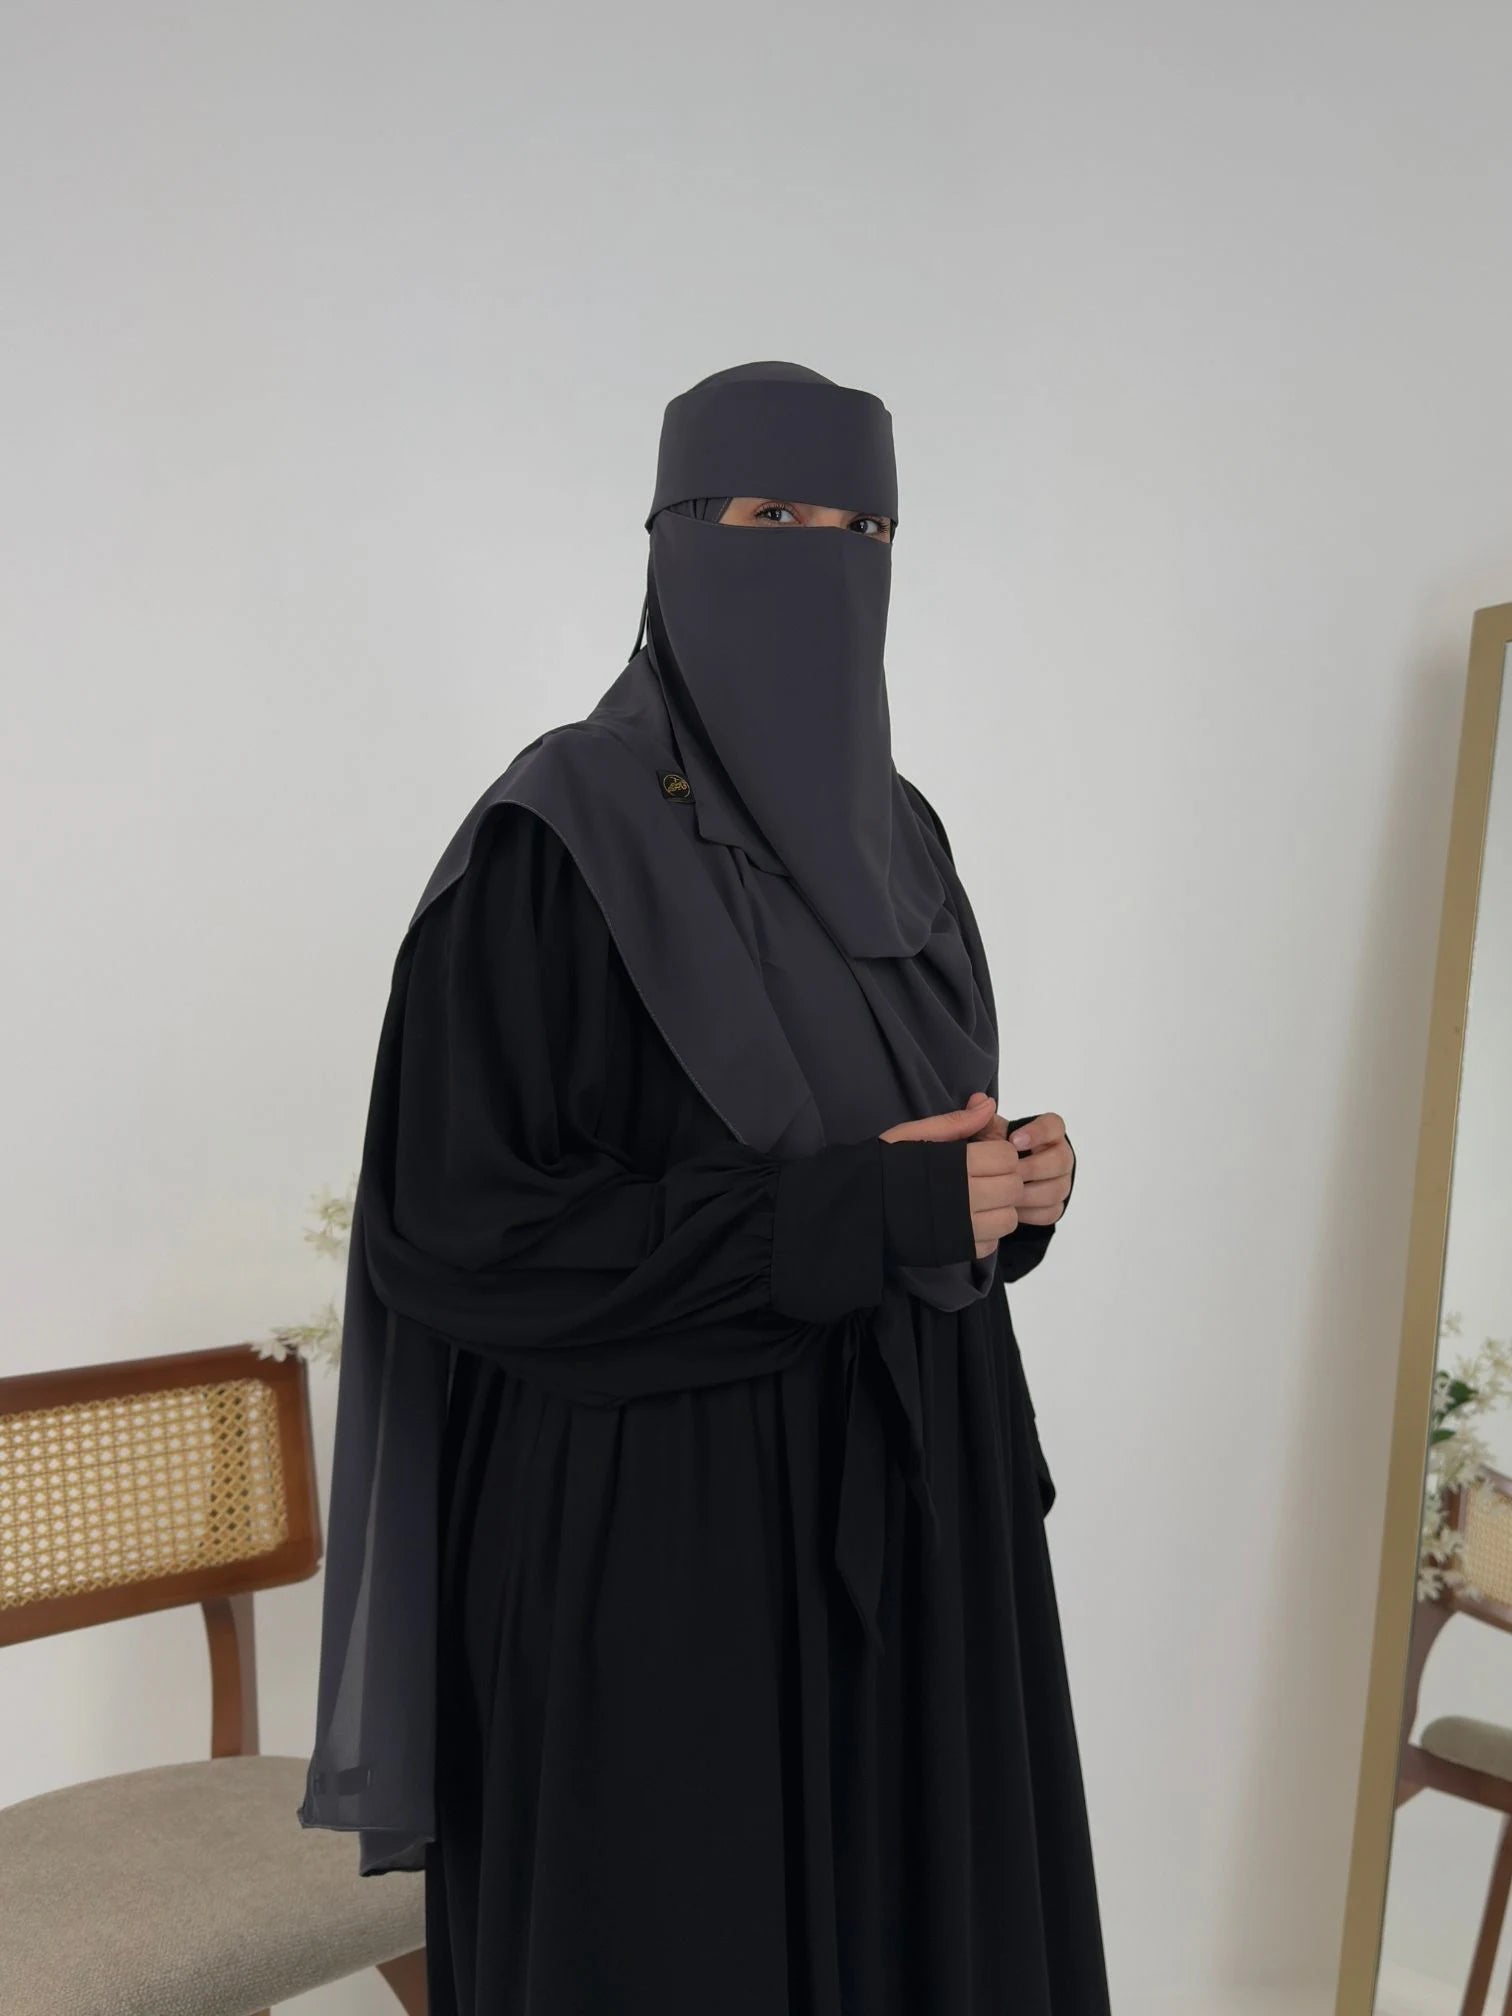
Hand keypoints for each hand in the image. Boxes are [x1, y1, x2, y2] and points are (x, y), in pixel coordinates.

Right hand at [880, 1095, 1024, 1258]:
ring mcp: (960, 1228)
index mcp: (954, 1164)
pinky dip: (987, 1235)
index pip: (1006, 1157)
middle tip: (989, 1177)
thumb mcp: (914, 1133)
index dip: (1002, 1153)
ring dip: (1001, 1210)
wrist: (858, 1206)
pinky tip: (971, 1223)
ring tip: (983, 1202)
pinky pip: (991, 1246)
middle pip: (1012, 1188)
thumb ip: (955, 1121)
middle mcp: (962, 1198)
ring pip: (1008, 1220)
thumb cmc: (886, 1165)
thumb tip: (988, 1104)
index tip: (988, 1155)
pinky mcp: (955, 1250)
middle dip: (1007, 1180)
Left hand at [985, 1110, 1074, 1226]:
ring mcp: (1062, 1181)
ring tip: (1005, 1194)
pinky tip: (1010, 1209)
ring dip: (1029, 1193)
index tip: (1014, 1140)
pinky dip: (1030, 1212)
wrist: (996, 1180)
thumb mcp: (988, 1134)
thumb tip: (978, 1100)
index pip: (1054, 1126)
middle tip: (1009, 1173)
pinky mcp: (1057, 1205)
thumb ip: (984, 1119)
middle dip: (1032, 1168)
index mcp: (1048, 1133)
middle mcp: (1061, 1155)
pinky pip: (1050, 1211)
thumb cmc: (994, 1151)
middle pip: (1060, 1160)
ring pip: (1057, 1189)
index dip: (1038, 1132)